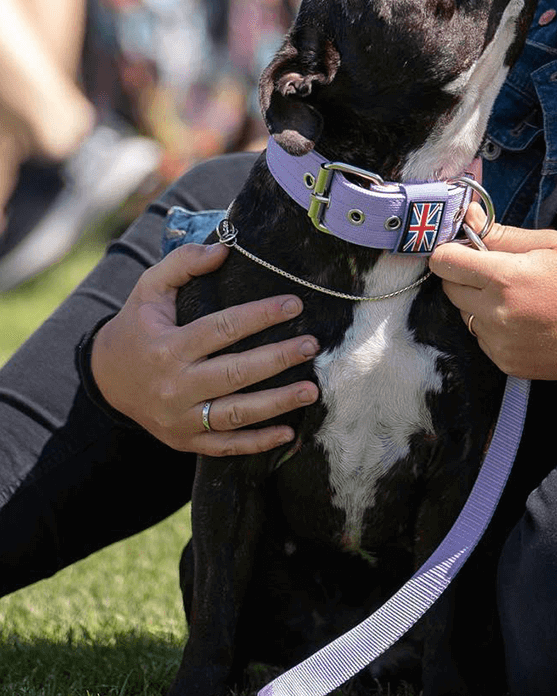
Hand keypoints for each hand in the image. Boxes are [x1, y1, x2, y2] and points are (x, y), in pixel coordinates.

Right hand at [90, 242, 318, 454]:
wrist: (105, 379)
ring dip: (277, 404)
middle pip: (235, 373)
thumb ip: (182, 263)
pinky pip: (225, 446)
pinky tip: (290, 433)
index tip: (294, 304)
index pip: (221, 329)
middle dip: (278, 359)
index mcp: (167, 347)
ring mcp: (180, 418)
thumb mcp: (149, 289)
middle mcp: (174, 386)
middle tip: (311, 345)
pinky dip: (258, 443)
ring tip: (311, 390)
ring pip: (235, 414)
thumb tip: (222, 249)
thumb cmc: (137, 327)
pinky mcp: (185, 440)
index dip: (260, 315)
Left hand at [429, 207, 556, 380]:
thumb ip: (502, 234)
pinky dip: (495, 328)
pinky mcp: (507, 363)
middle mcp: (496, 313)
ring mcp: (500, 343)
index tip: (465, 249)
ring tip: (519, 298)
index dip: (451, 252)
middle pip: (450, 289)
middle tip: (498, 272)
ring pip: (467, 315)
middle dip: (466, 276)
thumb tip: (470, 217)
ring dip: (480, 303)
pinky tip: (525, 320)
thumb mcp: (551, 244)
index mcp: (505, 277)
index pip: (445, 262)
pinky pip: (483, 339)